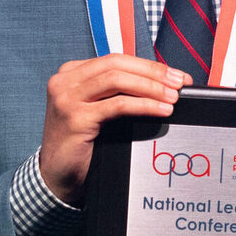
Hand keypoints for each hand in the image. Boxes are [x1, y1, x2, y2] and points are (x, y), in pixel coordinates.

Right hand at [38, 57, 187, 204]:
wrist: (56, 175)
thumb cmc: (80, 144)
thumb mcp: (95, 109)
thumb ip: (115, 92)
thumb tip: (159, 84)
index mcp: (71, 73)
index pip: (116, 60)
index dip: (148, 65)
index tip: (174, 75)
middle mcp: (65, 81)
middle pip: (117, 64)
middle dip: (153, 72)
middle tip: (179, 83)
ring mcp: (67, 98)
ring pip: (118, 80)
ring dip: (151, 87)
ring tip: (172, 97)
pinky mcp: (75, 118)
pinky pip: (117, 105)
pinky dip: (143, 105)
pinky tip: (160, 110)